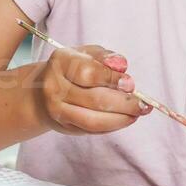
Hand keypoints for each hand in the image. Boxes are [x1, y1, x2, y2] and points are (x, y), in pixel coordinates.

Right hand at [32, 44, 149, 134]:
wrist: (43, 92)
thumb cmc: (72, 68)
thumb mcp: (86, 54)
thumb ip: (104, 57)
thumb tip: (121, 65)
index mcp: (60, 62)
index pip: (88, 73)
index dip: (112, 79)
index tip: (130, 83)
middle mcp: (54, 87)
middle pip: (94, 99)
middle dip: (124, 103)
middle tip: (142, 104)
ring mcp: (57, 110)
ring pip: (93, 120)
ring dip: (121, 119)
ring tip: (137, 113)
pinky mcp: (65, 126)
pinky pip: (92, 130)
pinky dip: (112, 126)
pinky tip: (125, 119)